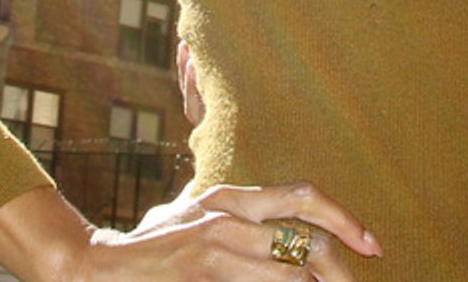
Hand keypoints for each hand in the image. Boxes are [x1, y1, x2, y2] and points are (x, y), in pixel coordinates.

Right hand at [101, 182, 382, 281]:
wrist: (95, 268)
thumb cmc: (152, 248)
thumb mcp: (198, 220)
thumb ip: (238, 225)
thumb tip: (286, 240)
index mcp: (231, 196)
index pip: (302, 198)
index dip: (344, 218)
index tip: (372, 243)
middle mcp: (227, 214)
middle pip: (304, 240)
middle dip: (340, 268)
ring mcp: (213, 244)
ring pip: (286, 271)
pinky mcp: (201, 270)